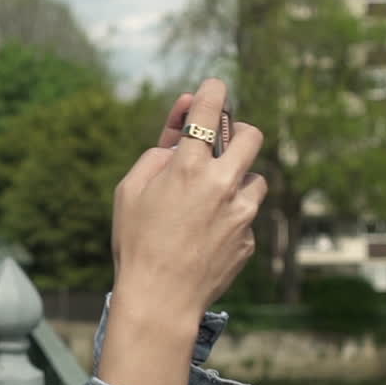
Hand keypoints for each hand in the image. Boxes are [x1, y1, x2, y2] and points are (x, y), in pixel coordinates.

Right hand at [110, 78, 266, 322]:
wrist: (160, 298)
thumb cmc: (136, 242)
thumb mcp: (129, 192)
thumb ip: (155, 158)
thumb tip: (176, 143)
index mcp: (188, 166)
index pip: (209, 111)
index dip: (213, 91)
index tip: (214, 86)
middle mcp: (222, 184)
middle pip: (252, 137)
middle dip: (240, 132)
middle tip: (227, 143)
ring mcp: (242, 213)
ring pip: (255, 181)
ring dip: (237, 182)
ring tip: (211, 202)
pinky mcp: (250, 239)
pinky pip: (247, 218)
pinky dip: (231, 220)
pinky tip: (206, 238)